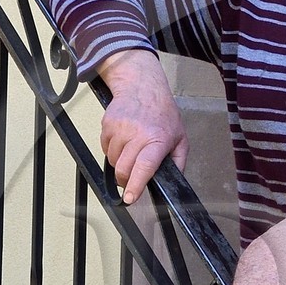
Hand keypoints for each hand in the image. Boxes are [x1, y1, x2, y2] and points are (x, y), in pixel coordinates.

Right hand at [97, 50, 188, 203]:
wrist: (141, 86)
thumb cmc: (162, 112)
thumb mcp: (180, 138)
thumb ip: (178, 162)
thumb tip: (174, 182)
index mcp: (157, 139)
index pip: (145, 166)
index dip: (136, 184)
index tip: (130, 197)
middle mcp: (137, 134)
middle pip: (123, 169)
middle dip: (126, 181)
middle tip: (132, 179)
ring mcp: (120, 129)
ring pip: (113, 161)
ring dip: (120, 163)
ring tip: (132, 150)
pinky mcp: (107, 125)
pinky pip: (105, 149)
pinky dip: (113, 151)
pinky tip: (124, 140)